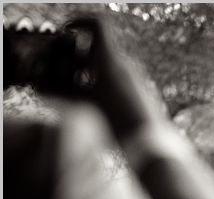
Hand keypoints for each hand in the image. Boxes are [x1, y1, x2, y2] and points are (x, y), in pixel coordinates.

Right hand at [65, 16, 158, 140]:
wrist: (152, 144)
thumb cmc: (120, 123)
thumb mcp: (86, 107)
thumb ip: (63, 93)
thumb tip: (42, 87)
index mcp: (112, 60)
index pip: (97, 25)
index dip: (79, 22)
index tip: (65, 31)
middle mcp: (126, 64)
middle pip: (97, 49)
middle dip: (76, 57)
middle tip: (61, 73)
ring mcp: (135, 77)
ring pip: (106, 66)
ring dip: (87, 73)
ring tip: (74, 92)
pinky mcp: (141, 91)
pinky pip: (117, 80)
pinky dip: (100, 84)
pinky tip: (93, 103)